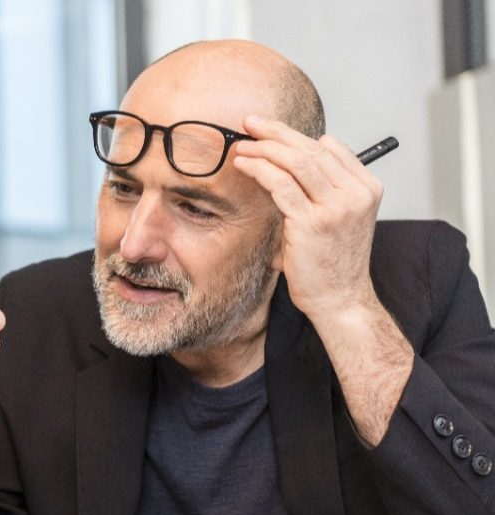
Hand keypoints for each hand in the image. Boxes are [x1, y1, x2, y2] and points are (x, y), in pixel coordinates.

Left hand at [234, 116, 411, 444]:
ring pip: (295, 161)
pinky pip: (280, 184)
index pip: (329, 146)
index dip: (295, 135)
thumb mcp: (338, 217)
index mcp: (366, 187)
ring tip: (240, 144)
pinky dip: (259, 168)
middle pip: (311, 148)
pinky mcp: (312, 222)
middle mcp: (356, 192)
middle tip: (249, 123)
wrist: (339, 298)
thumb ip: (324, 188)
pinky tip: (242, 163)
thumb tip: (294, 158)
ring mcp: (336, 207)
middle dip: (276, 132)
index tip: (268, 129)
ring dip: (263, 148)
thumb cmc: (331, 260)